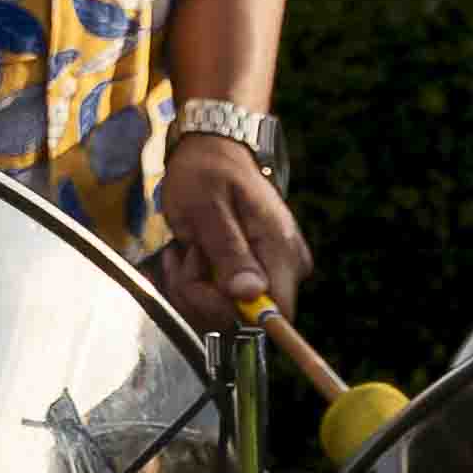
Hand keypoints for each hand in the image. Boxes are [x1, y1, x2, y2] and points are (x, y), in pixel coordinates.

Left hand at [158, 129, 312, 332]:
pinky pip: (221, 301)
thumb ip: (228, 251)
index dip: (228, 313)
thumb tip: (248, 295)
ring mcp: (272, 272)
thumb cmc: (207, 173)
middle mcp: (286, 268)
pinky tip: (188, 255)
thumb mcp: (207, 208)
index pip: (271, 315)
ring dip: (192, 289)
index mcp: (280, 251)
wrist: (212, 151)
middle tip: (185, 253)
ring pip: (227, 314)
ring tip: (186, 248)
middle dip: (200, 296)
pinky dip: (195, 284)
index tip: (198, 283)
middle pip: (244, 320)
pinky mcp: (254, 275)